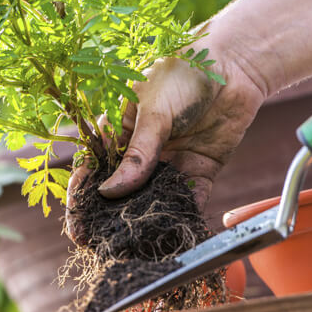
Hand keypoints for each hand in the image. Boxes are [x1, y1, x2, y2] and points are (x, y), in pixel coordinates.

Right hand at [63, 43, 266, 242]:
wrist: (234, 63)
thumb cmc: (183, 72)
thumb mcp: (153, 110)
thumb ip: (137, 153)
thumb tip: (110, 192)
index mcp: (119, 129)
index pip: (93, 168)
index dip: (82, 196)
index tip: (77, 225)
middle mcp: (142, 150)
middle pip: (120, 191)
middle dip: (110, 217)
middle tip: (102, 245)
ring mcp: (170, 162)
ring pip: (152, 199)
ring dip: (144, 221)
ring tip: (134, 248)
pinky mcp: (199, 170)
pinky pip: (188, 198)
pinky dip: (182, 216)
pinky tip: (173, 235)